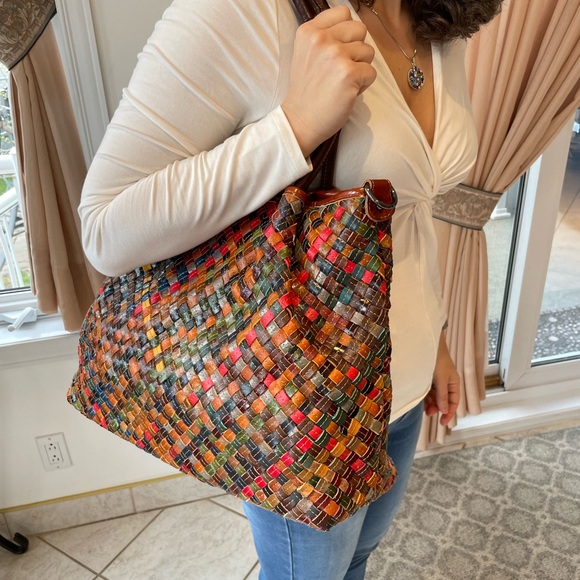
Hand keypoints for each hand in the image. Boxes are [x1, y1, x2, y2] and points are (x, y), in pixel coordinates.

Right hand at [282, 6, 375, 156]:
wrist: (300, 120)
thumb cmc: (306, 92)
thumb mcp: (305, 54)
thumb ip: (323, 37)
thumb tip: (351, 29)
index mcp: (309, 31)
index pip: (343, 12)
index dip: (347, 32)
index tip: (339, 48)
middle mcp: (322, 39)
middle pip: (360, 30)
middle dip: (356, 49)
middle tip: (341, 69)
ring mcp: (336, 56)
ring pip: (368, 51)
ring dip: (360, 68)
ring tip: (342, 82)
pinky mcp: (349, 74)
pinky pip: (371, 72)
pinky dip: (363, 85)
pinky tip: (347, 92)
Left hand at [424, 331, 459, 426]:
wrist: (429, 345)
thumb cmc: (438, 360)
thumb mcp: (441, 380)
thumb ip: (442, 395)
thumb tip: (444, 411)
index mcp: (454, 383)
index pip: (454, 402)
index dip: (449, 413)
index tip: (442, 423)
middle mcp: (447, 383)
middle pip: (444, 401)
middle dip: (438, 408)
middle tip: (429, 414)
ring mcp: (438, 381)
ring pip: (436, 397)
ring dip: (431, 403)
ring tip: (425, 409)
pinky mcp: (429, 378)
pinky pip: (429, 391)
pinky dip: (427, 397)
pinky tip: (422, 400)